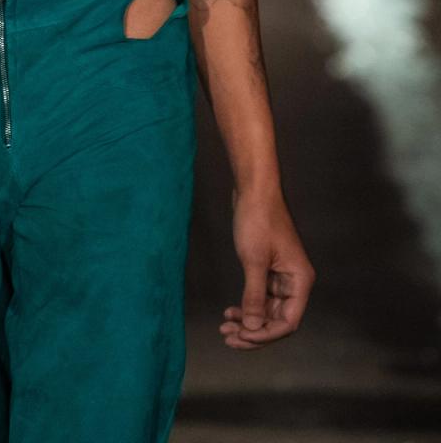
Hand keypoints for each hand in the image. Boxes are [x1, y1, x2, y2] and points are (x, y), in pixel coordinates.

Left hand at [220, 186, 315, 348]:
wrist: (253, 189)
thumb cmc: (257, 219)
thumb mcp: (254, 260)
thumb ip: (255, 296)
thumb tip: (253, 328)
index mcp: (300, 281)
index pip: (288, 322)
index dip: (265, 334)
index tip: (242, 336)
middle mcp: (294, 282)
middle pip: (277, 320)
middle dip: (253, 331)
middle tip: (227, 336)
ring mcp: (281, 276)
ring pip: (267, 310)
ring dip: (248, 321)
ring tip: (225, 327)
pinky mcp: (268, 269)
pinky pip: (260, 297)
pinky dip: (246, 306)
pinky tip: (230, 311)